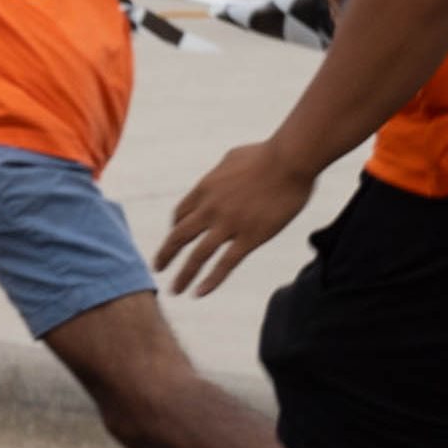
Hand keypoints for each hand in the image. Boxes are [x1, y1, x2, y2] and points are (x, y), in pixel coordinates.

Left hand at [157, 138, 319, 296]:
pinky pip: (225, 264)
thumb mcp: (231, 159)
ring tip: (175, 291)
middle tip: (157, 268)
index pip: (180, 216)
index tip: (176, 239)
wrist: (290, 159)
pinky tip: (199, 293)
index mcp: (204, 190)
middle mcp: (210, 209)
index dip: (175, 229)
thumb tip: (220, 178)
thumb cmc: (267, 153)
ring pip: (197, 256)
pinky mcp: (251, 237)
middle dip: (165, 255)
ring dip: (183, 275)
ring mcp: (229, 225)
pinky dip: (210, 281)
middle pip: (179, 237)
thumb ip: (220, 174)